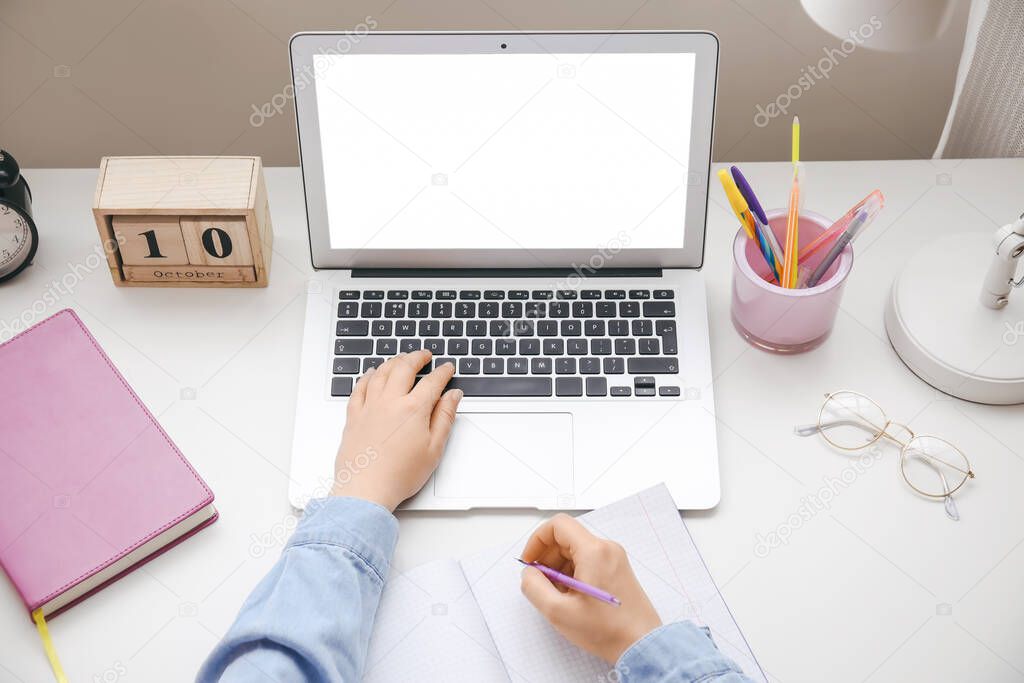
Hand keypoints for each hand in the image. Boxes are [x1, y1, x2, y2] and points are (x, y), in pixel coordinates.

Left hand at [330, 350, 462, 510]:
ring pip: (381, 373)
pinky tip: (372, 373)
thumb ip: (445, 418)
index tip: (447, 368)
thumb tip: (453, 396)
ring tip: (401, 358)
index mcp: (413, 409)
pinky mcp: (354, 416)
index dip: (443, 372)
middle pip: (404, 368)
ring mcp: (369, 407)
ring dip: (394, 361)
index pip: (432, 382)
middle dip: (417, 357)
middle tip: (425, 355)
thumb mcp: (434, 449)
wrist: (365, 489)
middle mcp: (390, 402)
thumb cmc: (399, 474)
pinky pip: (360, 387)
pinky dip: (368, 376)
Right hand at [520, 514, 661, 663]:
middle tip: (541, 583)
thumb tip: (530, 573)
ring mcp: (614, 559)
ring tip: (557, 595)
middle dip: (547, 558)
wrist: (641, 645)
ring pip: (576, 550)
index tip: (530, 561)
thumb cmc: (606, 630)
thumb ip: (534, 587)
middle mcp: (606, 549)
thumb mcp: (558, 611)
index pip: (558, 525)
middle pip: (567, 538)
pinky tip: (571, 597)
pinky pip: (588, 561)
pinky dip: (573, 573)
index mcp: (594, 551)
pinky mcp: (618, 570)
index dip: (537, 540)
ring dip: (559, 568)